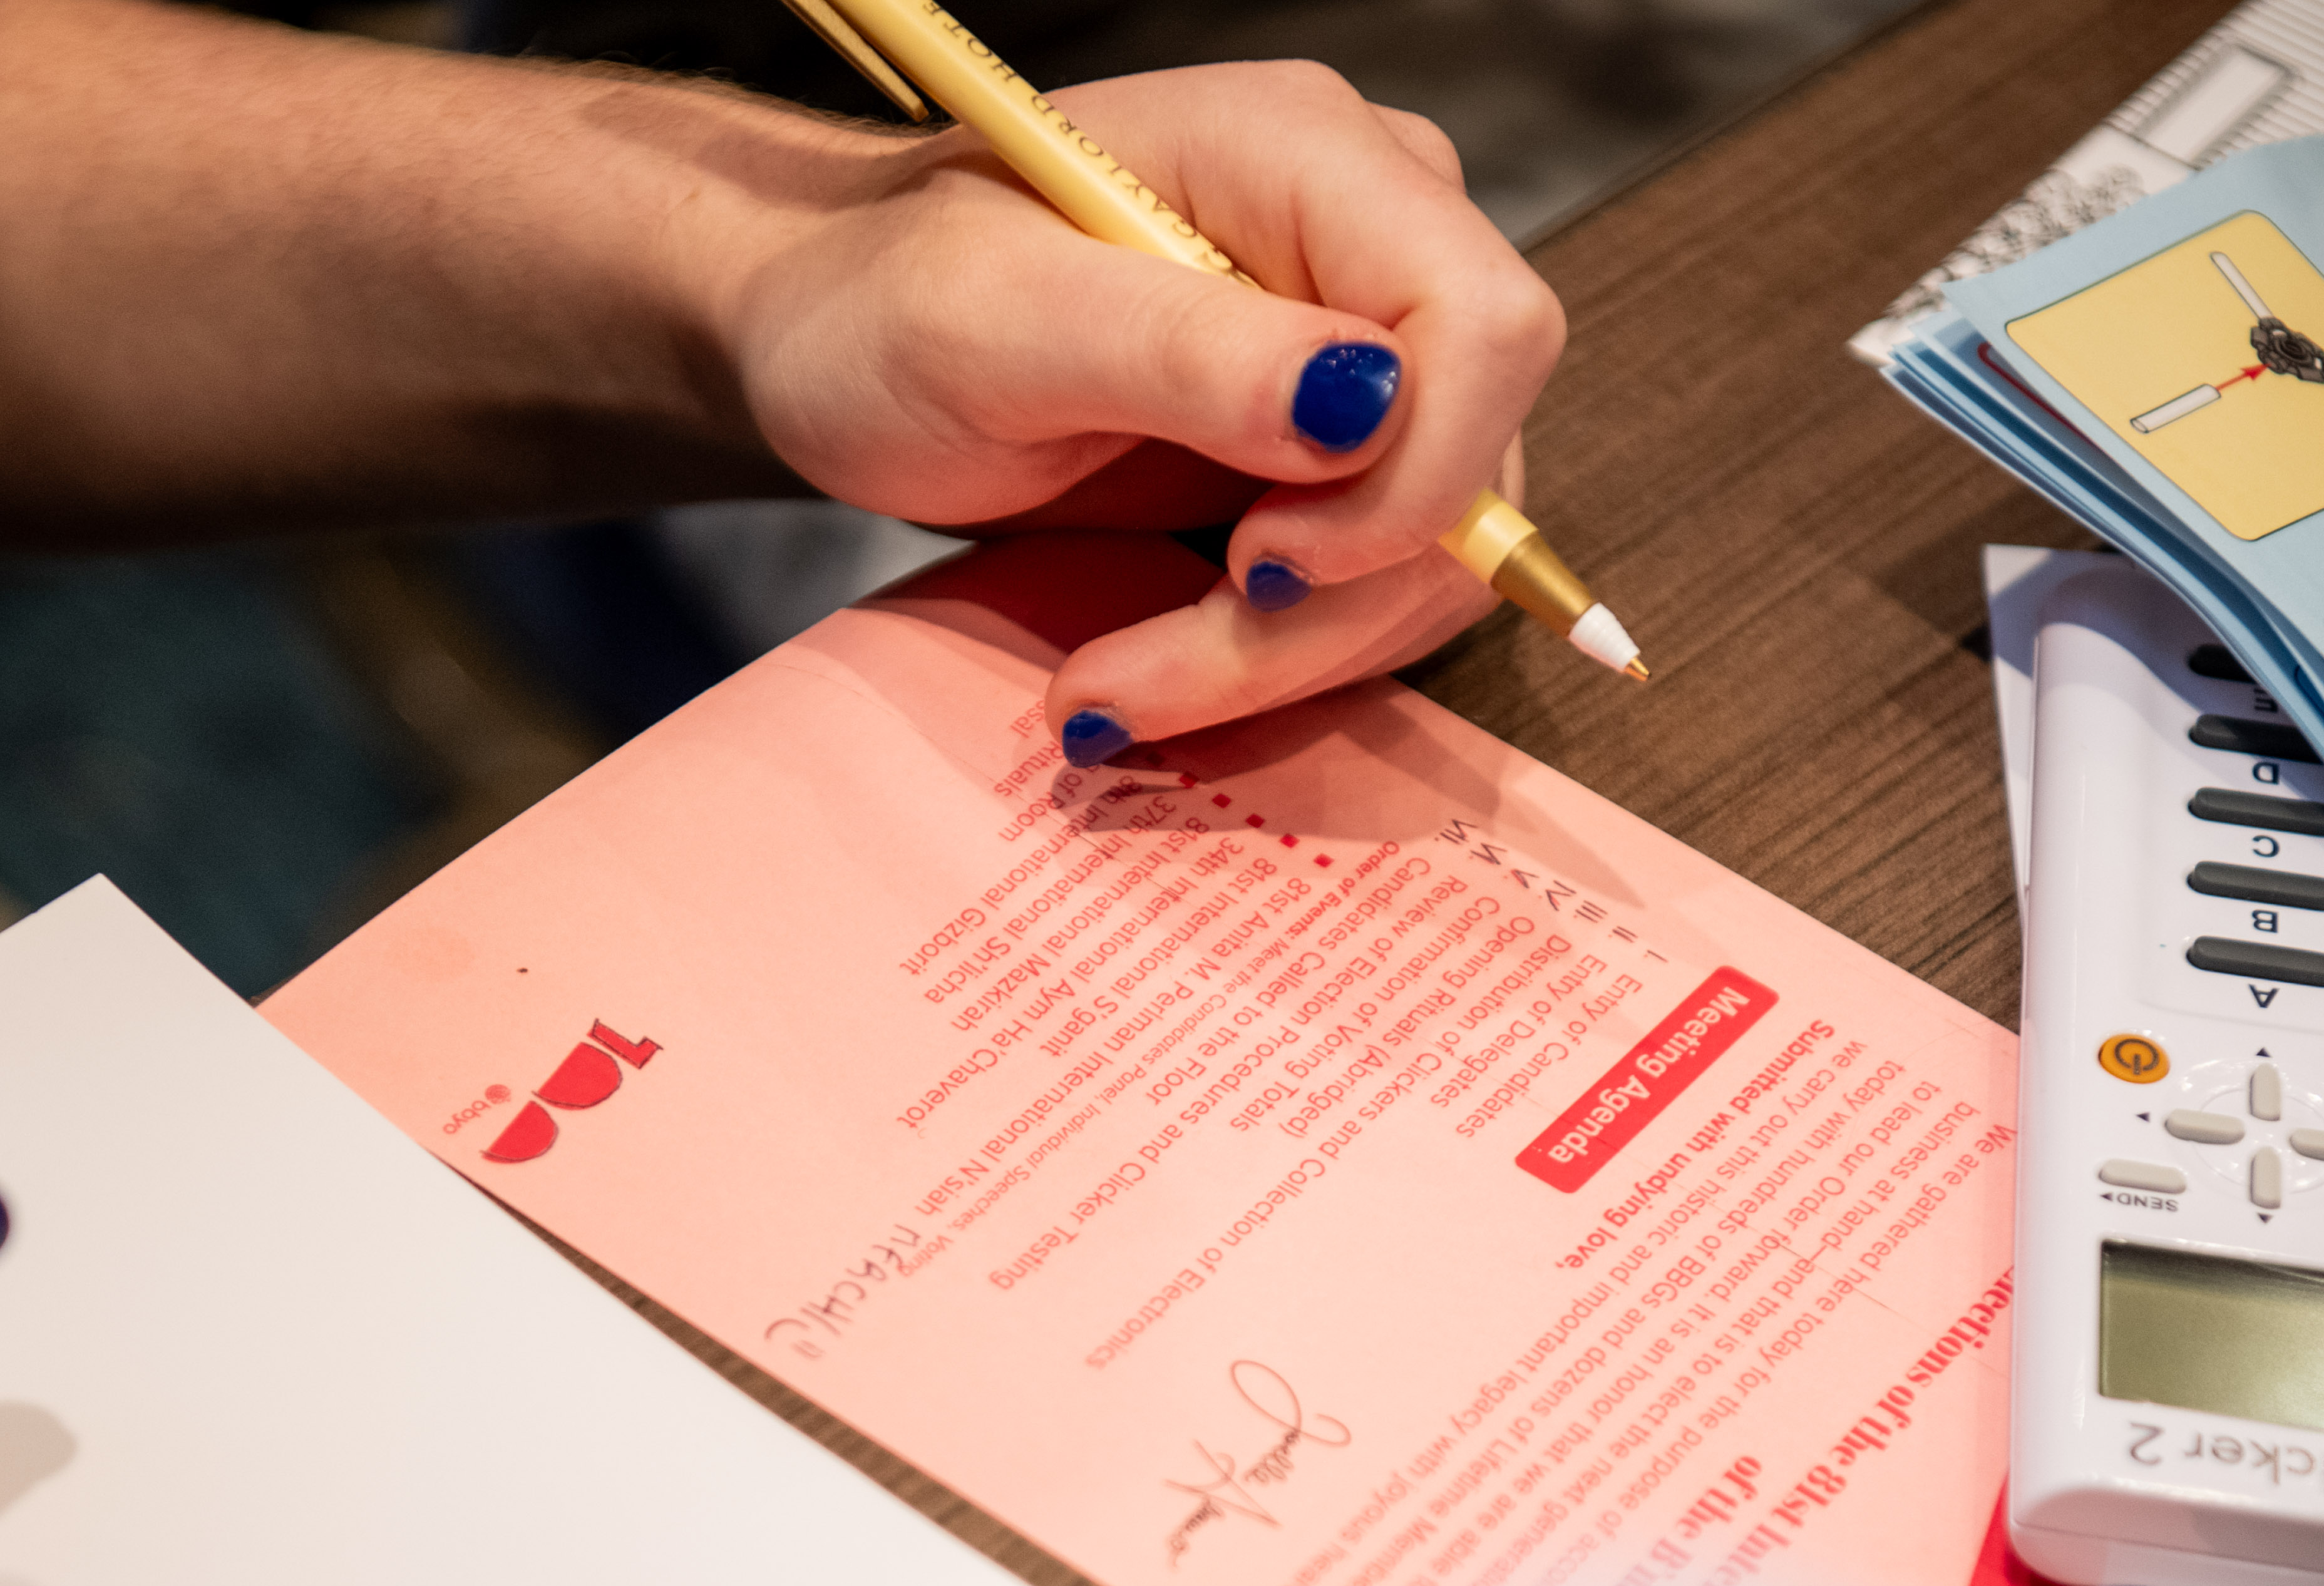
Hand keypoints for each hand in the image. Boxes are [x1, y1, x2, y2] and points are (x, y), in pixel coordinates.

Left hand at [725, 61, 1564, 753]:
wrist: (837, 340)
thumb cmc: (884, 301)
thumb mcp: (994, 322)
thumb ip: (1185, 351)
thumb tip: (1365, 407)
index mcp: (1311, 156)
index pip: (1486, 324)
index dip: (1416, 474)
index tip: (1255, 561)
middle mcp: (1372, 243)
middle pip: (1471, 465)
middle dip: (1322, 605)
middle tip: (1134, 677)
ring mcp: (1367, 356)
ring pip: (1435, 558)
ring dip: (1284, 658)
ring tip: (1110, 692)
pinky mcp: (1339, 461)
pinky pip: (1378, 591)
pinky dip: (1273, 659)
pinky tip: (1146, 668)